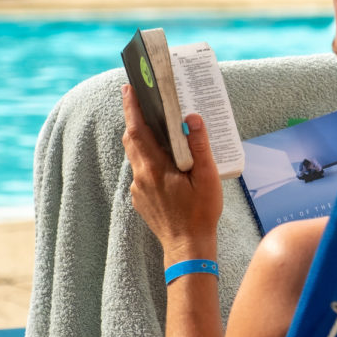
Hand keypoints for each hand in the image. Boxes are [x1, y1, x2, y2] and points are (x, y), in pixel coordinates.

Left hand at [121, 85, 222, 264]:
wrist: (187, 247)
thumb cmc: (200, 213)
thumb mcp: (207, 177)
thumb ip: (200, 145)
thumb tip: (192, 118)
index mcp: (155, 168)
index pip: (137, 130)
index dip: (132, 107)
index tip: (129, 88)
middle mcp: (141, 176)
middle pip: (132, 140)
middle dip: (134, 118)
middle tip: (141, 100)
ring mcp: (138, 189)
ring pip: (136, 156)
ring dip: (142, 139)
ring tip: (157, 128)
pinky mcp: (141, 198)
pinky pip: (141, 171)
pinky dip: (148, 158)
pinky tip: (166, 160)